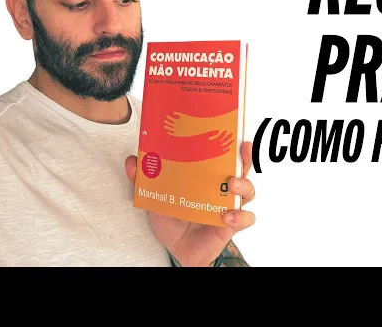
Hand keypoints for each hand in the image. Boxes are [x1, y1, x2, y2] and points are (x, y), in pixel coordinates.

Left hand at [125, 141, 255, 266]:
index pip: (226, 156)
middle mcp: (223, 188)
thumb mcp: (157, 196)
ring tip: (232, 185)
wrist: (176, 247)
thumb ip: (145, 179)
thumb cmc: (173, 218)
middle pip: (242, 169)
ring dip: (244, 186)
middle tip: (241, 151)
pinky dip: (240, 216)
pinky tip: (227, 216)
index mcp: (209, 176)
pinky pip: (245, 219)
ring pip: (248, 192)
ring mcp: (229, 206)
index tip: (236, 134)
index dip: (233, 144)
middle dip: (245, 158)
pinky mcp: (230, 226)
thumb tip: (132, 160)